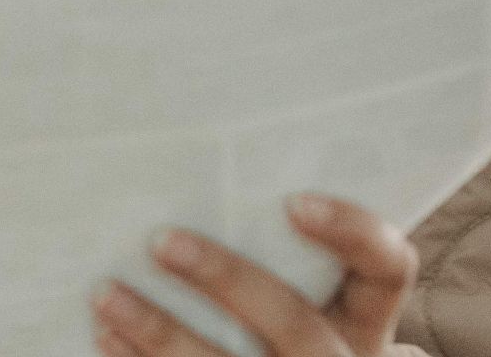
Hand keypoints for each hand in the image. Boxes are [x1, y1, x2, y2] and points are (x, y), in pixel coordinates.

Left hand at [91, 194, 417, 356]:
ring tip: (106, 294)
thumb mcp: (302, 283)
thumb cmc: (278, 309)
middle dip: (228, 281)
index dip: (352, 233)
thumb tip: (189, 154)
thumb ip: (273, 239)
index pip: (387, 268)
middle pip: (296, 323)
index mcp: (361, 315)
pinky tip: (103, 334)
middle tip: (163, 241)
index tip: (295, 201)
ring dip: (160, 332)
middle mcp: (336, 356)